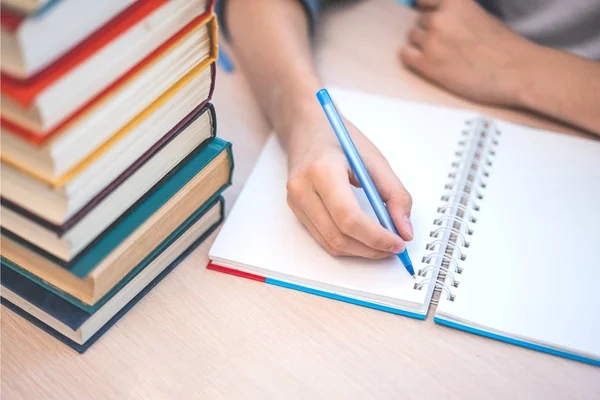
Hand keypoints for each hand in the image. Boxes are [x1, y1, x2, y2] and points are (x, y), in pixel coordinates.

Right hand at [284, 104, 413, 258]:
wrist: (306, 128)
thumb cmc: (339, 140)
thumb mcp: (375, 160)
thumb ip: (396, 195)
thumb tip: (404, 230)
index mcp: (322, 170)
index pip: (349, 217)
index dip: (376, 236)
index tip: (397, 242)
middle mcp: (302, 188)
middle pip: (339, 235)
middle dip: (371, 248)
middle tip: (393, 247)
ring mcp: (295, 201)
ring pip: (330, 243)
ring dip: (360, 251)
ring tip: (381, 245)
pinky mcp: (296, 210)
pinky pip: (323, 238)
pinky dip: (347, 244)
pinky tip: (364, 239)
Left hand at [400, 0, 534, 105]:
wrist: (518, 71)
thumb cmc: (506, 47)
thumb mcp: (480, 15)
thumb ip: (458, 14)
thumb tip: (439, 18)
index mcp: (455, 1)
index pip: (424, 1)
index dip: (428, 11)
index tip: (434, 20)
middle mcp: (440, 17)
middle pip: (419, 22)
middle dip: (428, 32)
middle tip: (446, 46)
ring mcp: (432, 40)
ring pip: (412, 38)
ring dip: (421, 46)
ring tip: (442, 57)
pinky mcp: (427, 64)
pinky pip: (405, 55)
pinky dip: (412, 58)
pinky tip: (427, 64)